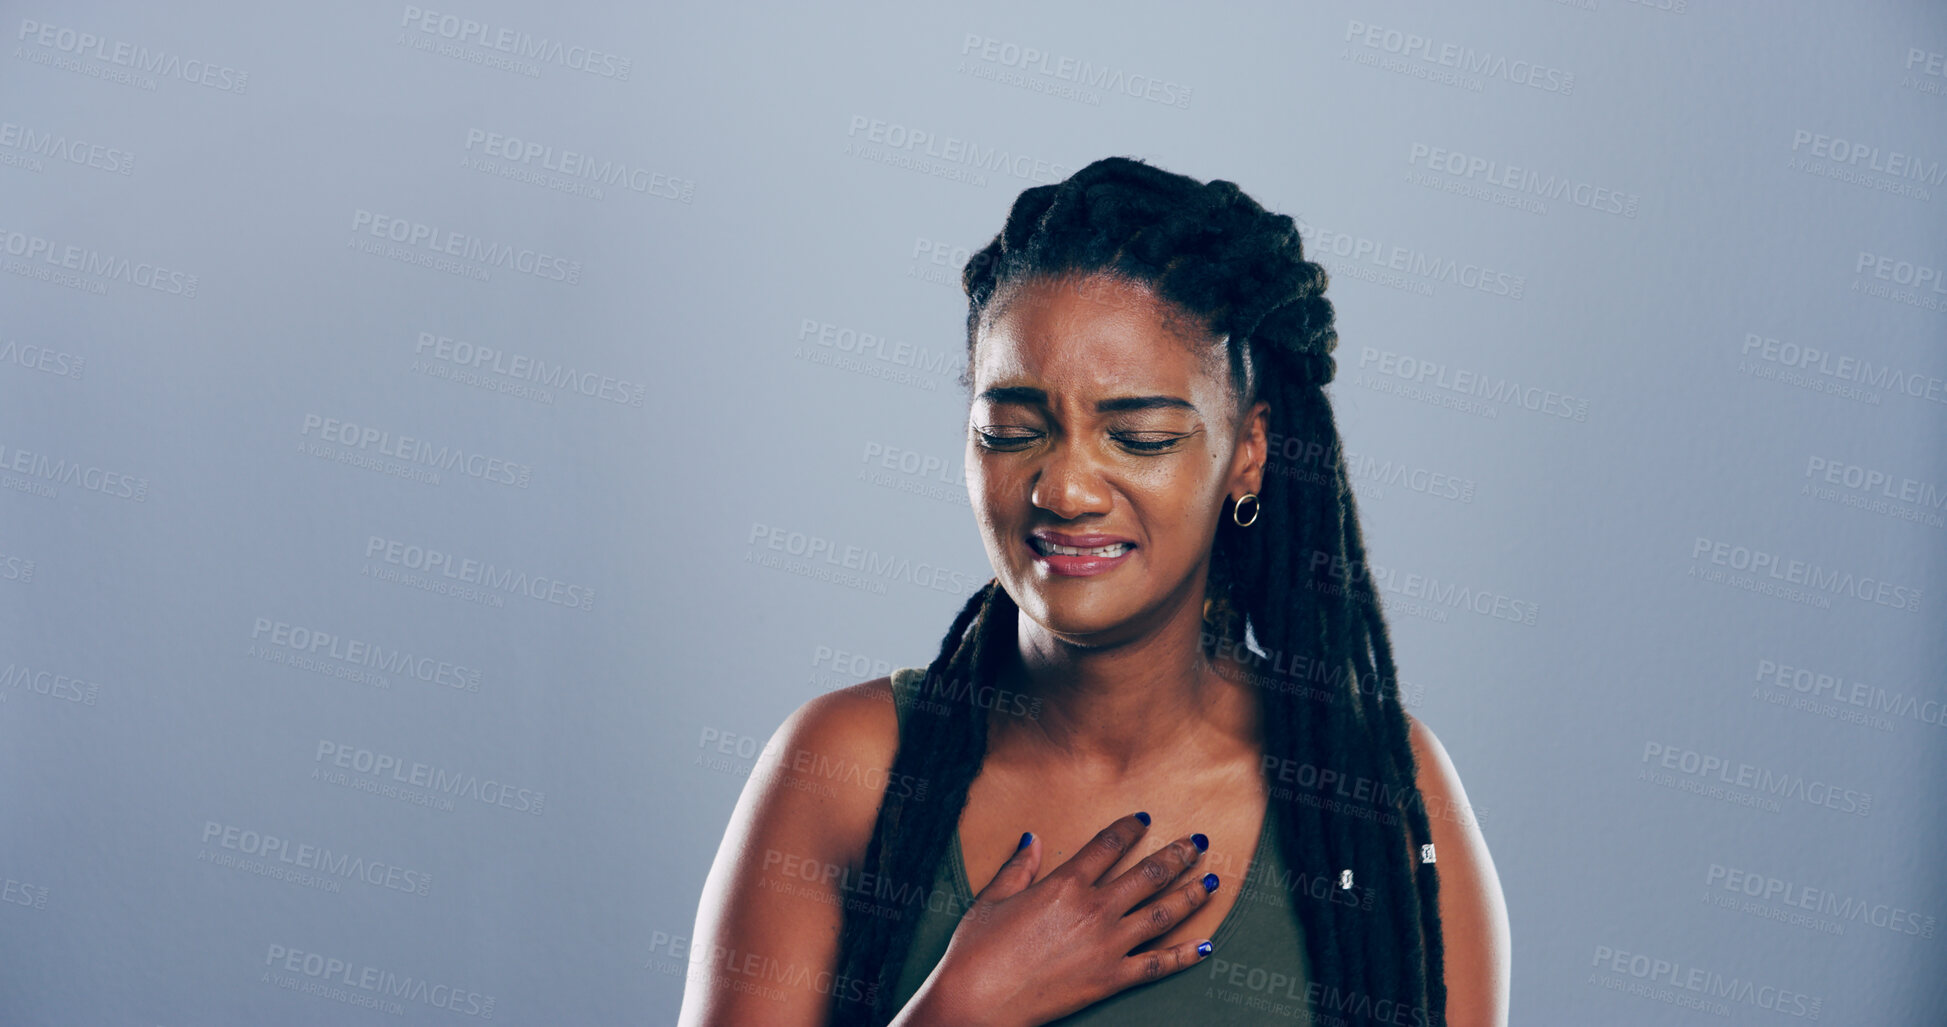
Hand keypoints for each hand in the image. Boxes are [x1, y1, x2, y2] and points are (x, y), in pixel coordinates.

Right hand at [897, 812, 1219, 1026]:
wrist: (977, 1000)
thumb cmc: (977, 950)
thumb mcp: (991, 898)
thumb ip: (1018, 866)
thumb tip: (1032, 838)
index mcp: (1065, 883)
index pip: (1108, 845)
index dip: (1129, 828)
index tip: (1144, 819)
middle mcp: (1095, 908)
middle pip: (1148, 873)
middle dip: (1178, 855)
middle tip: (1198, 842)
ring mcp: (1108, 945)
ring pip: (1163, 913)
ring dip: (1191, 894)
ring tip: (1211, 882)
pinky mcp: (1112, 979)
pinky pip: (1158, 964)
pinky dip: (1185, 955)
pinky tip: (1205, 945)